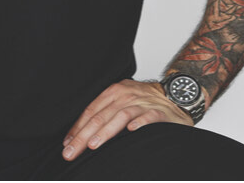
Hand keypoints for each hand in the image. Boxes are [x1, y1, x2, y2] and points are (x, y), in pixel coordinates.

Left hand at [62, 79, 192, 159]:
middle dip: (84, 135)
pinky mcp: (159, 112)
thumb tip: (82, 134)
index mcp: (115, 91)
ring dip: (106, 131)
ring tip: (94, 145)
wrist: (176, 96)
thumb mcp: (123, 101)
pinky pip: (148, 117)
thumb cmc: (146, 102)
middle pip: (102, 115)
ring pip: (121, 116)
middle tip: (71, 151)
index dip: (78, 127)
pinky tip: (131, 131)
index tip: (67, 144)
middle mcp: (127, 95)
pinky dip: (140, 123)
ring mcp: (143, 103)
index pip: (92, 110)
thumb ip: (105, 113)